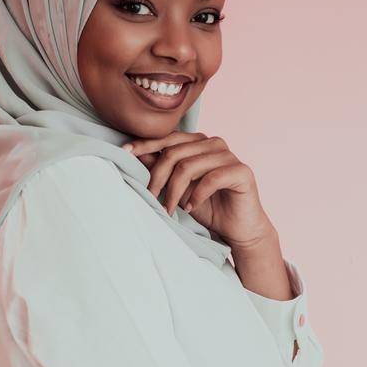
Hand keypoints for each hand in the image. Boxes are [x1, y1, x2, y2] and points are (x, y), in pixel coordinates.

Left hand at [121, 132, 274, 250]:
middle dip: (158, 177)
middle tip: (149, 198)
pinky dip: (196, 195)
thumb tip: (134, 153)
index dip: (145, 144)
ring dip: (174, 191)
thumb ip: (162, 168)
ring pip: (189, 166)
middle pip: (175, 152)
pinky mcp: (241, 171)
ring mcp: (229, 155)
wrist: (238, 229)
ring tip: (170, 210)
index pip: (168, 138)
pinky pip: (211, 178)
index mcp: (199, 142)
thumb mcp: (178, 188)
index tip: (125, 152)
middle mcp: (214, 143)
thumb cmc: (208, 207)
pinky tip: (190, 208)